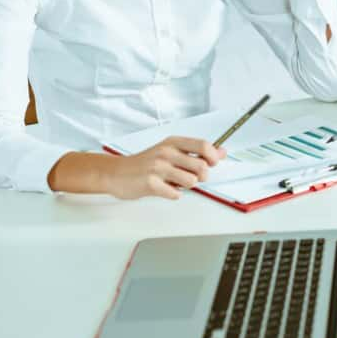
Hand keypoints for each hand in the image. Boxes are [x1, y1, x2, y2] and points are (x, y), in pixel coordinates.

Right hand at [105, 136, 225, 199]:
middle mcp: (166, 152)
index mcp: (173, 142)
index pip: (203, 145)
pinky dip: (173, 195)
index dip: (213, 156)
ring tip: (174, 183)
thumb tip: (221, 152)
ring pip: (191, 181)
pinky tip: (164, 189)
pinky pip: (176, 194)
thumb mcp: (170, 151)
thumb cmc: (145, 163)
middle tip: (191, 177)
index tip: (213, 163)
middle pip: (202, 166)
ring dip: (186, 186)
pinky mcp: (150, 183)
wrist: (115, 173)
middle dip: (201, 176)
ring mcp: (158, 168)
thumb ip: (195, 151)